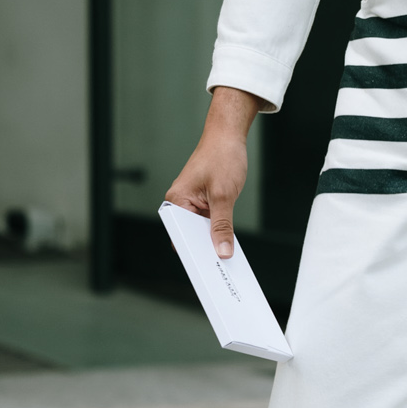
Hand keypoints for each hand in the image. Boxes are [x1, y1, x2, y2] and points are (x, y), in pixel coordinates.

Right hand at [165, 87, 263, 258]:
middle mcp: (181, 204)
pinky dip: (219, 232)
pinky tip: (229, 244)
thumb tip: (223, 251)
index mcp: (177, 202)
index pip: (180, 236)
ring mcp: (193, 204)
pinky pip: (210, 223)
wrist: (228, 135)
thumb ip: (222, 226)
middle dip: (204, 250)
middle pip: (190, 236)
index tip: (205, 272)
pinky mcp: (205, 202)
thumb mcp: (224, 195)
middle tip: (220, 269)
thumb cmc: (222, 157)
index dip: (192, 254)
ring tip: (226, 260)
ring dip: (213, 242)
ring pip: (201, 231)